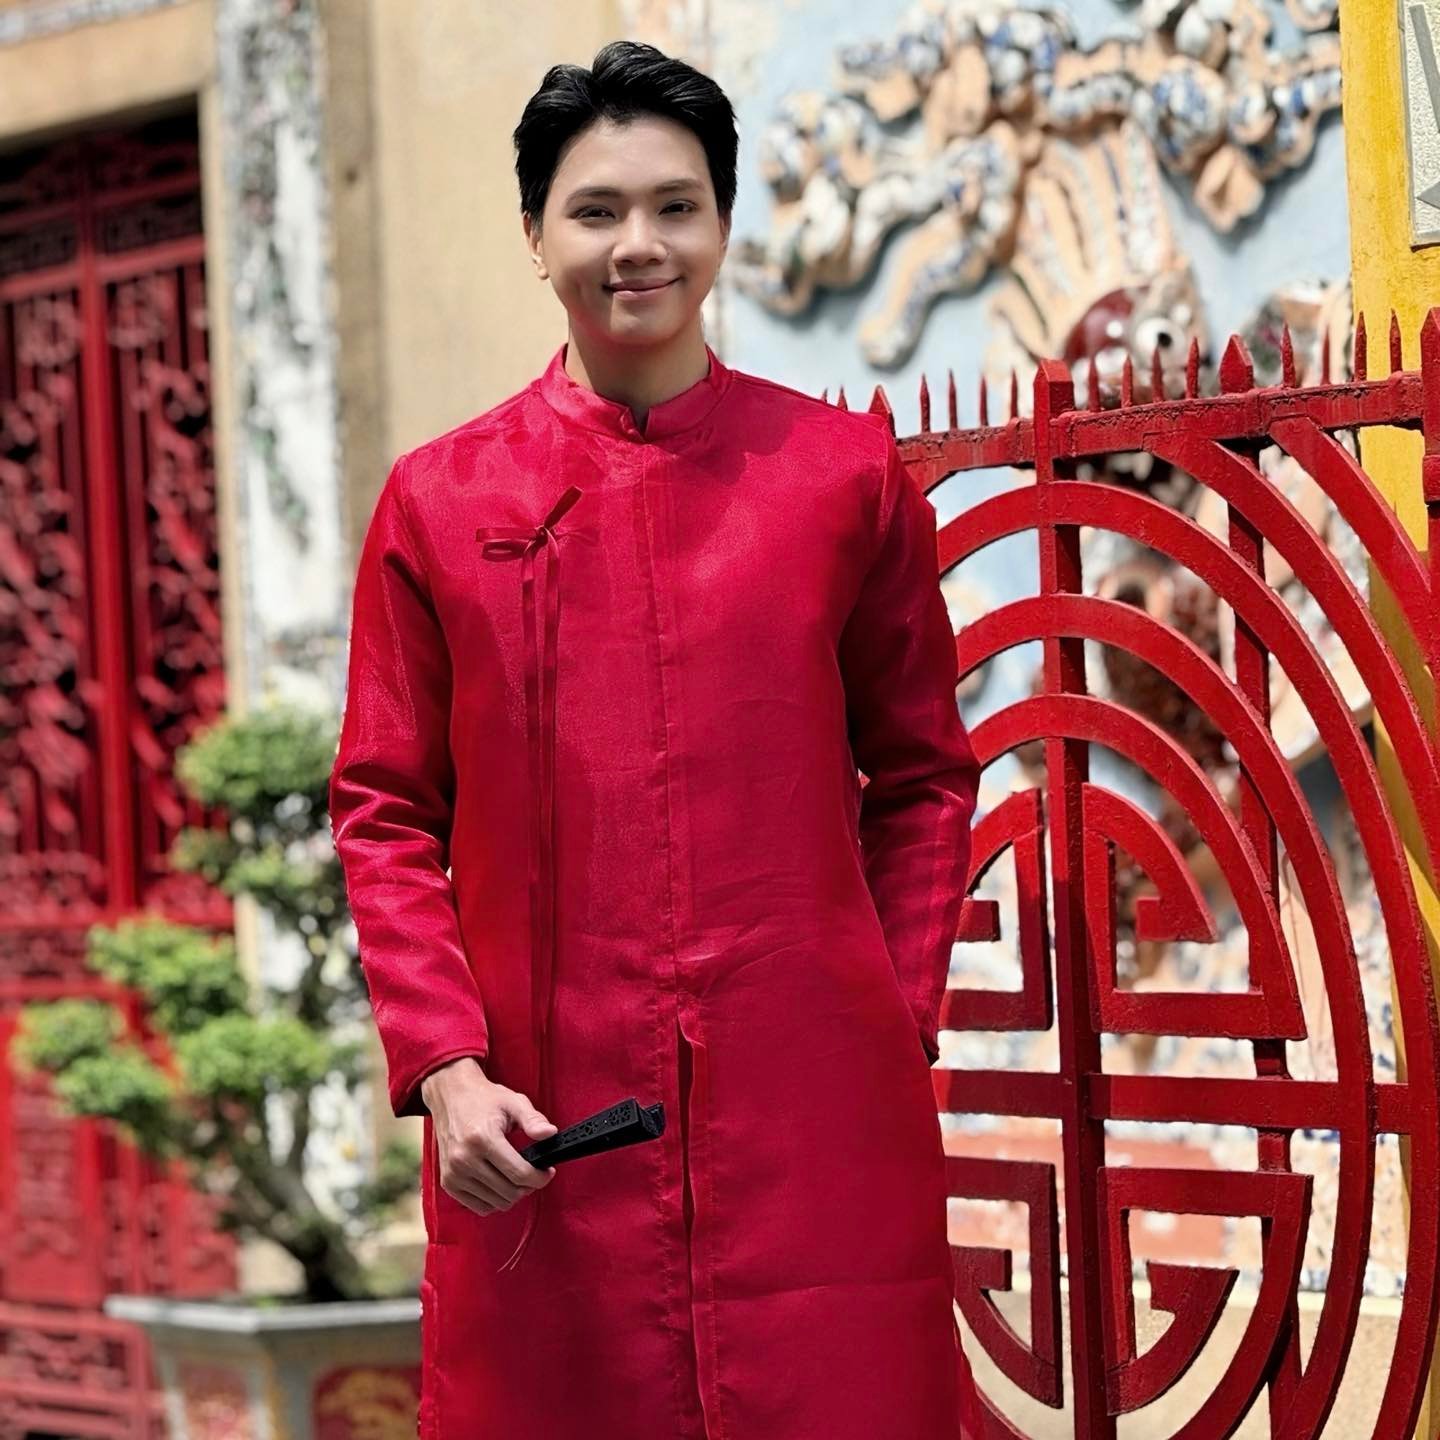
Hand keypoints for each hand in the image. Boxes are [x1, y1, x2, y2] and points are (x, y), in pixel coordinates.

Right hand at [421, 1057, 557, 1216]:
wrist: (450, 1097)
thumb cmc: (484, 1099)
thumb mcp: (513, 1102)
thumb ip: (533, 1120)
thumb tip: (550, 1134)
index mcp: (483, 1138)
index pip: (519, 1173)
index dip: (540, 1177)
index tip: (548, 1172)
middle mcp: (464, 1159)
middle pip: (509, 1192)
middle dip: (528, 1186)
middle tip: (533, 1172)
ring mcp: (454, 1173)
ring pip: (496, 1203)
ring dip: (512, 1194)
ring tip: (516, 1176)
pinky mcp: (448, 1182)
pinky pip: (479, 1207)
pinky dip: (494, 1200)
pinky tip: (500, 1182)